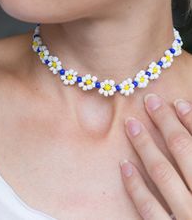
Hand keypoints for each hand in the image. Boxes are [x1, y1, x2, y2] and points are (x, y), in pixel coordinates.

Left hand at [119, 94, 191, 219]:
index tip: (177, 102)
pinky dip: (135, 186)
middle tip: (150, 100)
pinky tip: (123, 165)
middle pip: (183, 151)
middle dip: (166, 123)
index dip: (191, 120)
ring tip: (131, 123)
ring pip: (163, 173)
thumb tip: (189, 139)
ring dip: (145, 145)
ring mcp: (186, 217)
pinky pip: (149, 209)